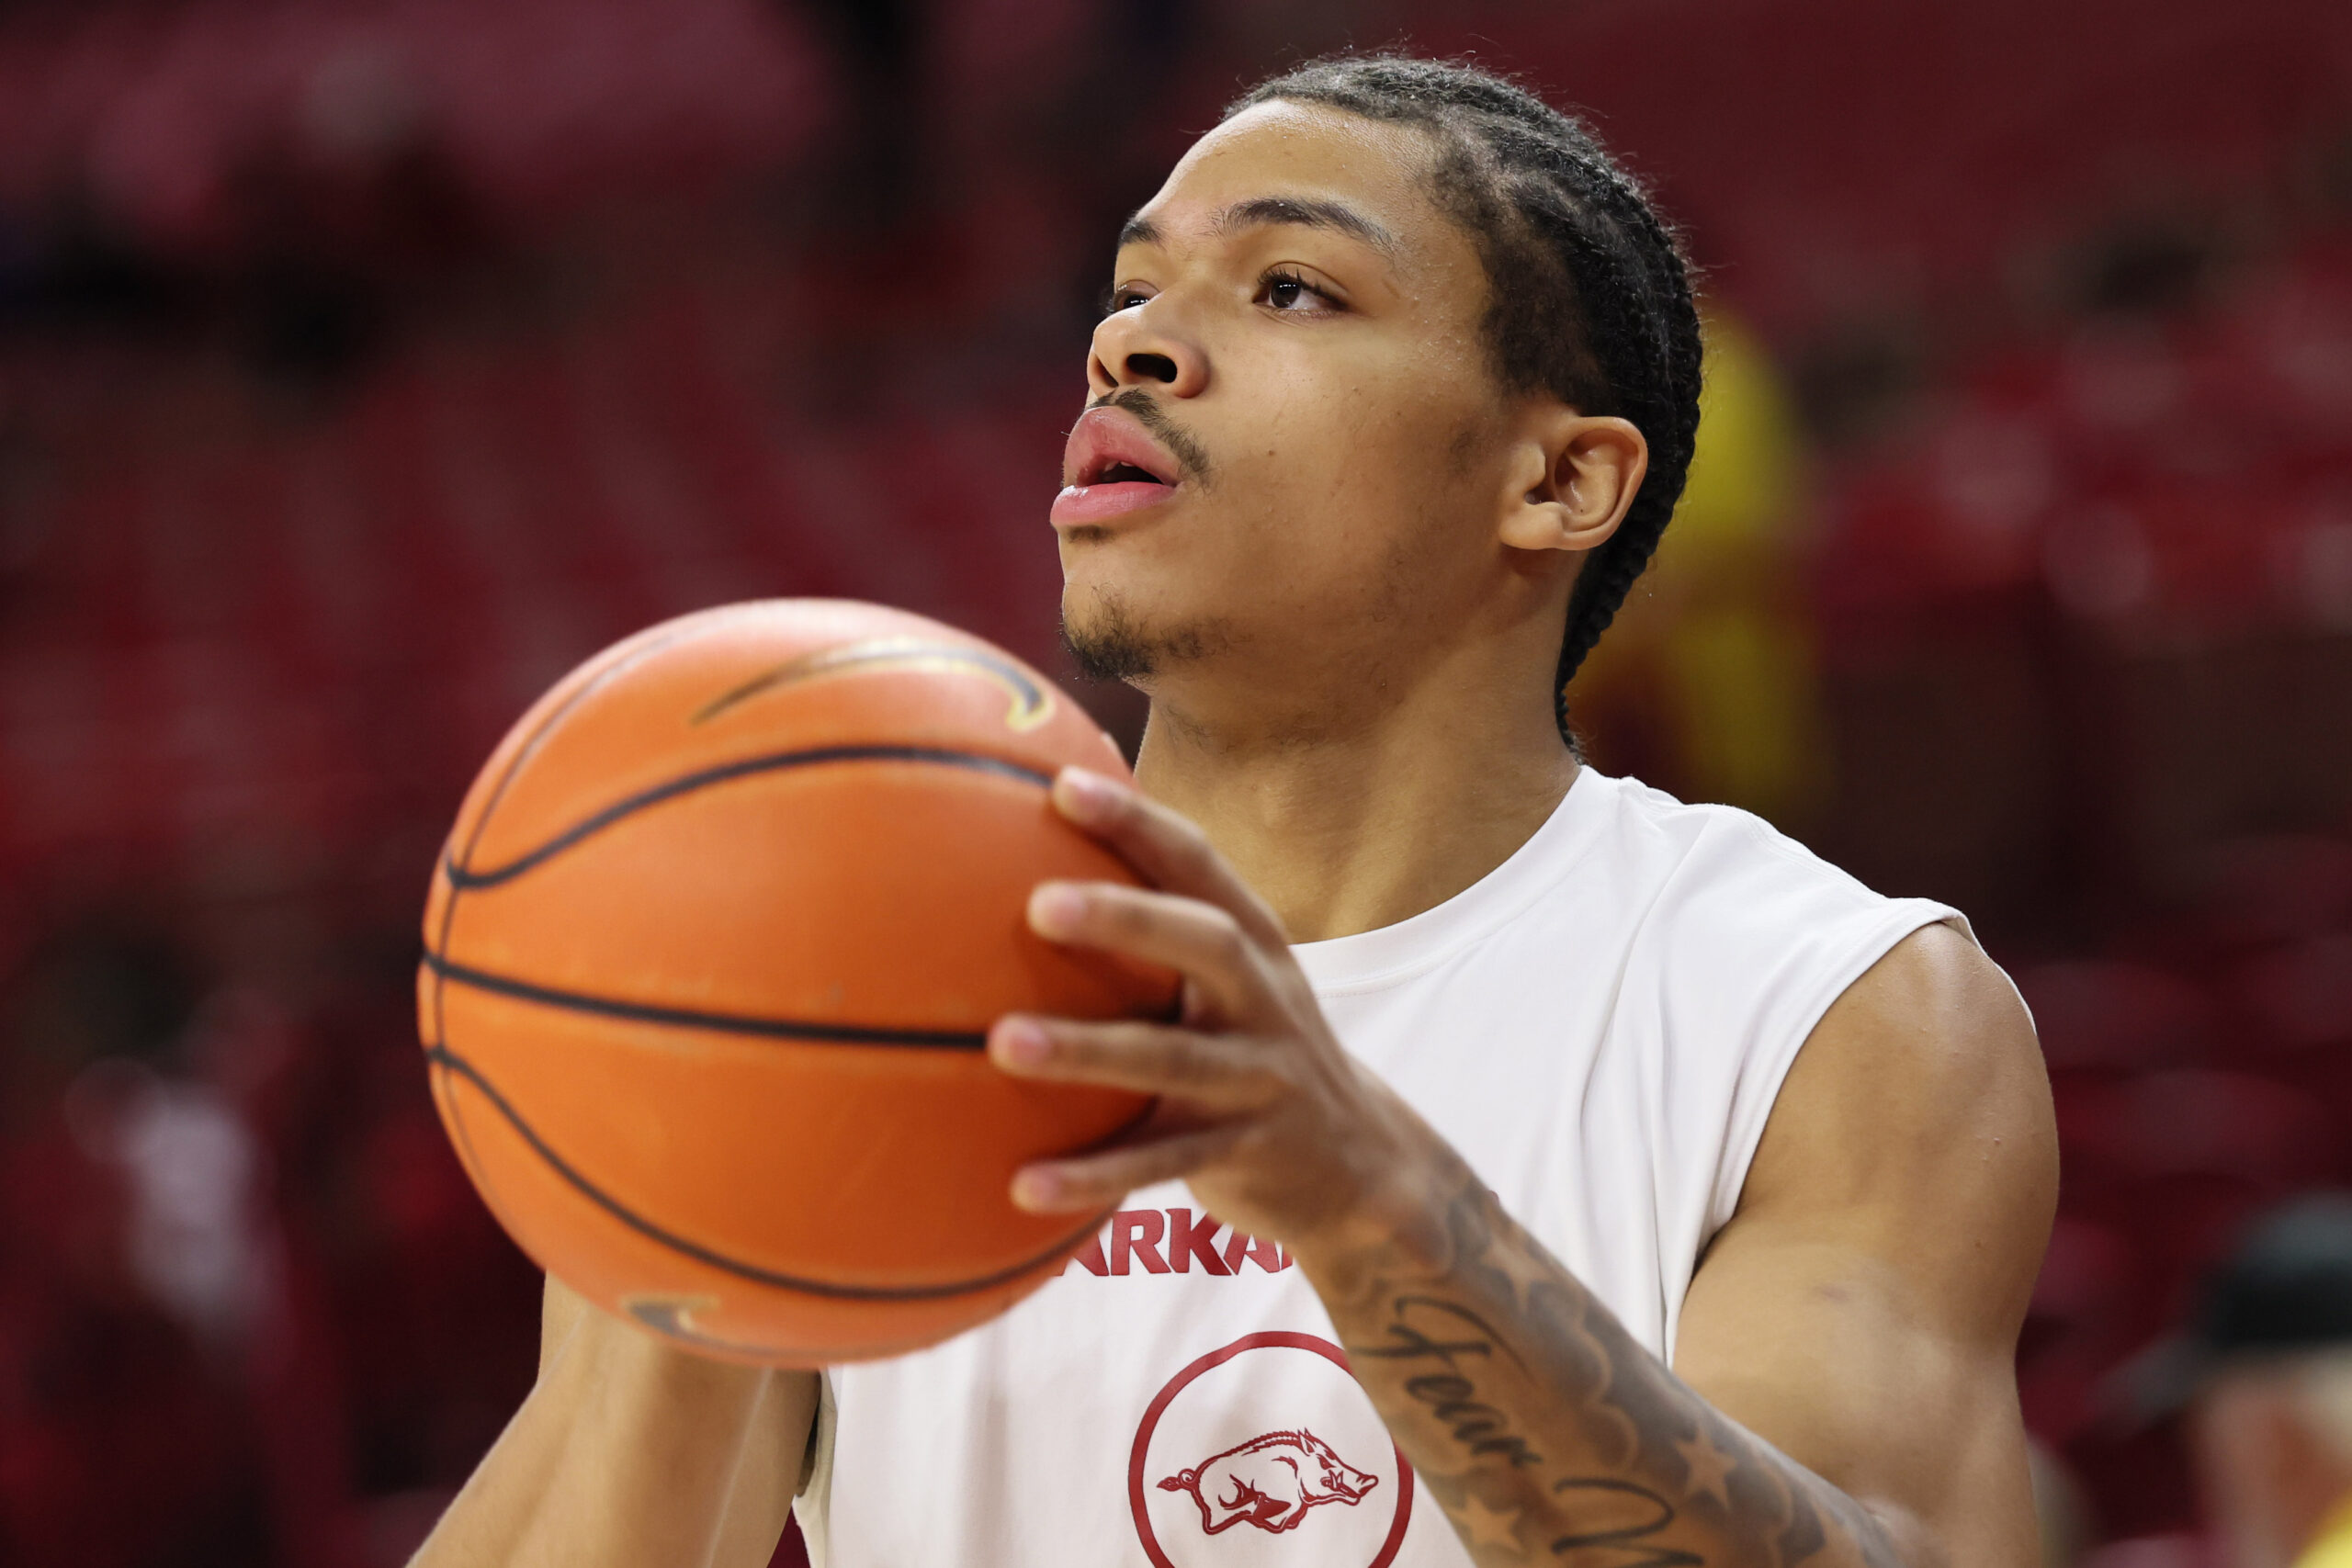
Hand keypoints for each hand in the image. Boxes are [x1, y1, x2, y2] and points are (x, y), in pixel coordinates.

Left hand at [988, 767, 1444, 1262]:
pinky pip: (1161, 1166)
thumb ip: (1154, 930)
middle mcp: (1264, 1000)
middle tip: (1038, 904)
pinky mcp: (1243, 1154)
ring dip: (1089, 1051)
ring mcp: (1258, 1078)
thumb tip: (1033, 851)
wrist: (1359, 1163)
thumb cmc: (1252, 1047)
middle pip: (1206, 944)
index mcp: (1253, 944)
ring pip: (1174, 1061)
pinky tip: (1023, 1183)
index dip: (1136, 821)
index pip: (1198, 863)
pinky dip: (1094, 1175)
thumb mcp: (1227, 982)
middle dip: (1128, 919)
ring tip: (1003, 1044)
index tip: (1061, 786)